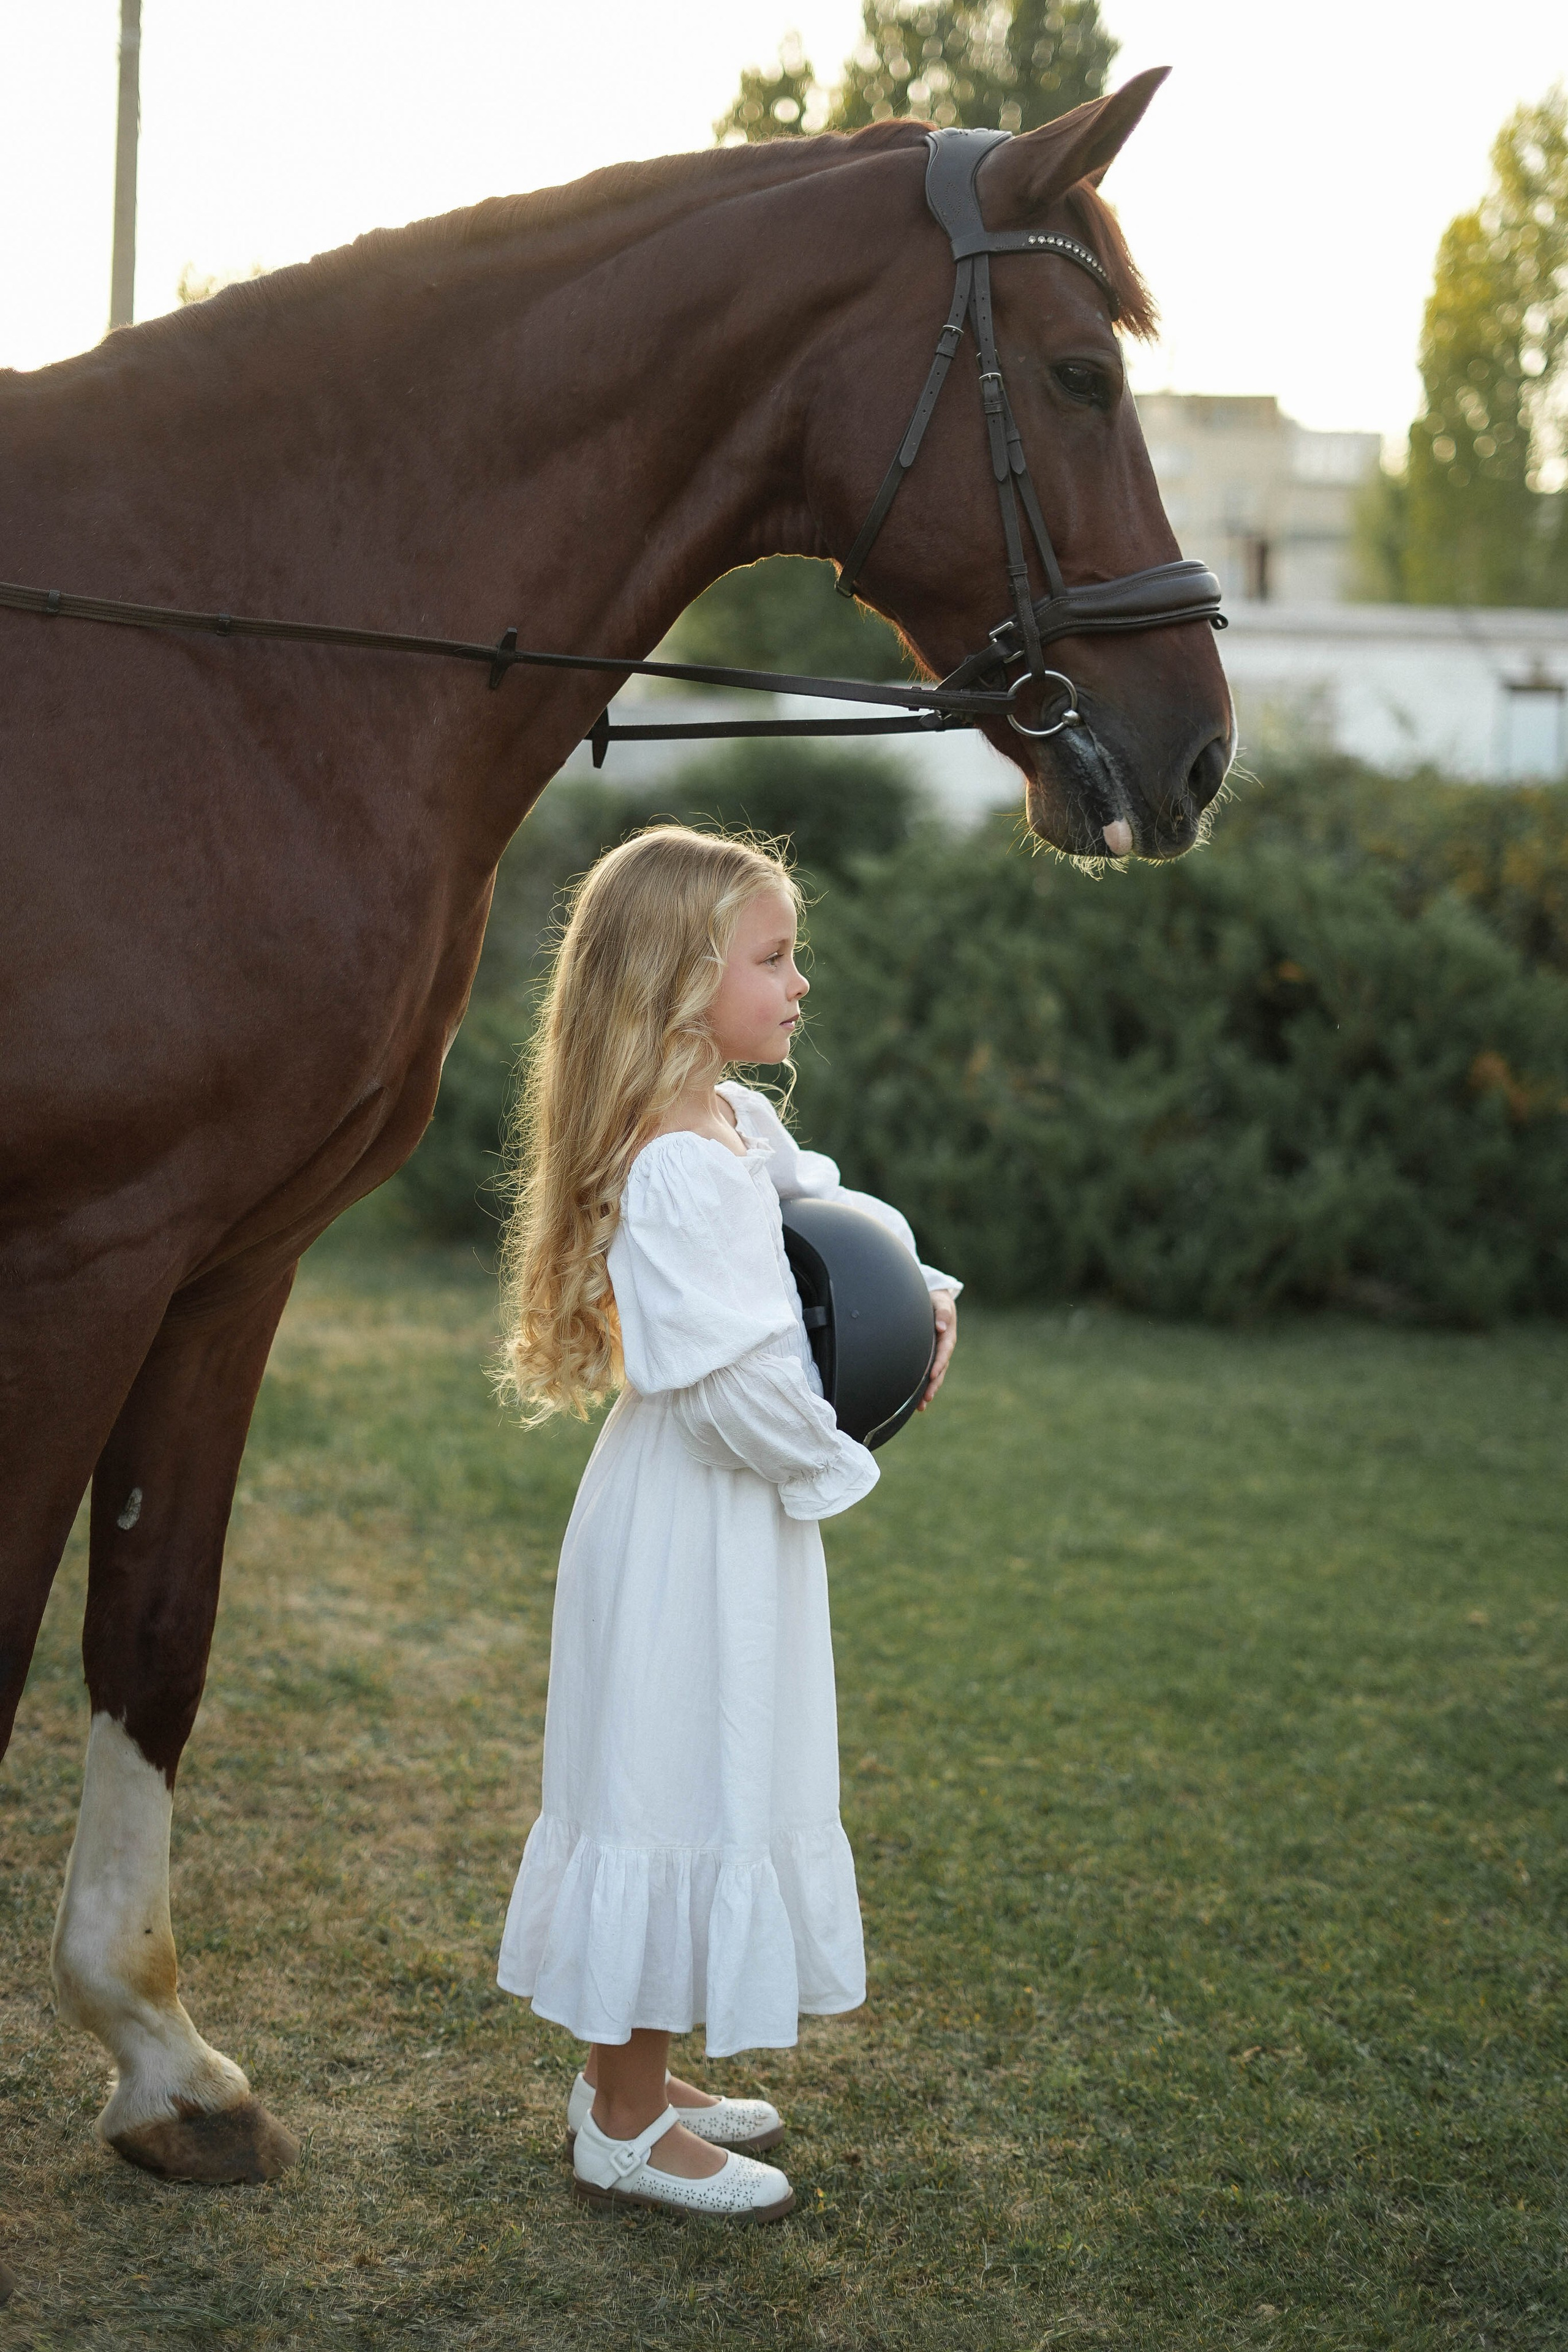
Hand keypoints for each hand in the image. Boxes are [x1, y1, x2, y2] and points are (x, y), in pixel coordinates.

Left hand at [918, 1290, 957, 1409]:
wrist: (937, 1302)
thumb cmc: (938, 1302)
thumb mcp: (942, 1303)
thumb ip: (942, 1313)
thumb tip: (941, 1326)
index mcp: (948, 1336)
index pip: (944, 1352)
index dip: (939, 1363)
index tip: (932, 1374)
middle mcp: (944, 1349)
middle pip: (940, 1369)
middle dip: (934, 1384)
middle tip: (926, 1398)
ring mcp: (938, 1355)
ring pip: (935, 1376)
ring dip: (929, 1390)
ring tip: (921, 1406)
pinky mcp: (931, 1358)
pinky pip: (929, 1374)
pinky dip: (924, 1387)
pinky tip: (917, 1402)